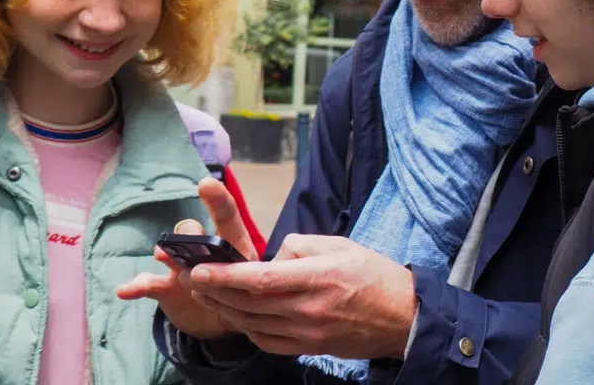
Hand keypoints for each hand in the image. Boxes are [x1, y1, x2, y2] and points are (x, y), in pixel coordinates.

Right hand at [116, 177, 259, 339]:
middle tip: (193, 245)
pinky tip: (125, 290)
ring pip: (170, 252)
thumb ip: (243, 280)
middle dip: (190, 232)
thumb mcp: (251, 288)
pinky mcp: (165, 289)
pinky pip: (148, 284)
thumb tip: (233, 272)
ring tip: (163, 255)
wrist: (220, 321)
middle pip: (192, 230)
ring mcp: (181, 268)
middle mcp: (202, 250)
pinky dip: (136, 286)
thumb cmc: (241, 295)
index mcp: (231, 246)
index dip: (218, 199)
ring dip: (166, 253)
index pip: (226, 217)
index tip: (206, 184)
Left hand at [189, 235, 417, 359]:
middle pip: (249, 303)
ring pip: (253, 324)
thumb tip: (271, 256)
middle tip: (191, 278)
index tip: (200, 269)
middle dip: (214, 291)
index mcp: (316, 277)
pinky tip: (237, 315)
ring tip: (205, 294)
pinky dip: (247, 328)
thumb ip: (298, 246)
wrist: (402, 317)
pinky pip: (268, 342)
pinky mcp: (309, 348)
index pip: (260, 279)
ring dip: (225, 310)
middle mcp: (308, 309)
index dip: (225, 276)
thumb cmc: (372, 275)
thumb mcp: (338, 244)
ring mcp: (308, 333)